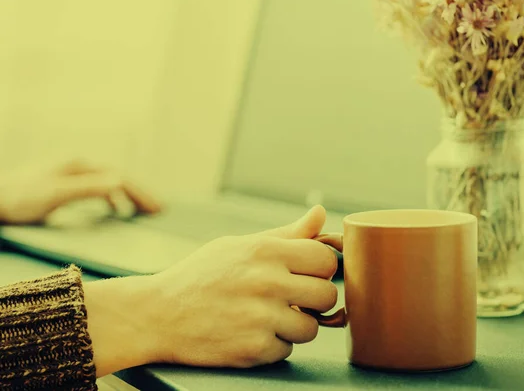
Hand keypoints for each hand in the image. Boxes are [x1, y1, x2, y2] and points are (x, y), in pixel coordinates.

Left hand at [0, 159, 160, 223]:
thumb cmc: (21, 197)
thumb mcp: (56, 193)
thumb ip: (89, 188)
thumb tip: (121, 183)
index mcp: (81, 167)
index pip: (121, 178)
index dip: (141, 192)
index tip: (158, 209)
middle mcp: (80, 168)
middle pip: (119, 178)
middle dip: (140, 193)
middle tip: (159, 210)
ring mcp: (73, 176)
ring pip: (110, 184)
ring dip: (129, 196)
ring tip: (144, 211)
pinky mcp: (66, 186)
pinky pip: (99, 191)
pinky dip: (114, 199)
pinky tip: (116, 210)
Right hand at [84, 205, 338, 375]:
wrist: (156, 314)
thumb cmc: (200, 275)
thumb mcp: (238, 245)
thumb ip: (285, 234)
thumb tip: (320, 213)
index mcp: (265, 251)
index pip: (326, 260)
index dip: (320, 269)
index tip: (306, 275)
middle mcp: (267, 282)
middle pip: (327, 295)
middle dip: (313, 300)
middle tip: (292, 299)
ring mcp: (261, 318)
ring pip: (311, 328)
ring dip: (295, 326)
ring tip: (269, 317)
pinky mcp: (253, 349)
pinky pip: (286, 350)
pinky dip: (273, 345)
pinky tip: (251, 333)